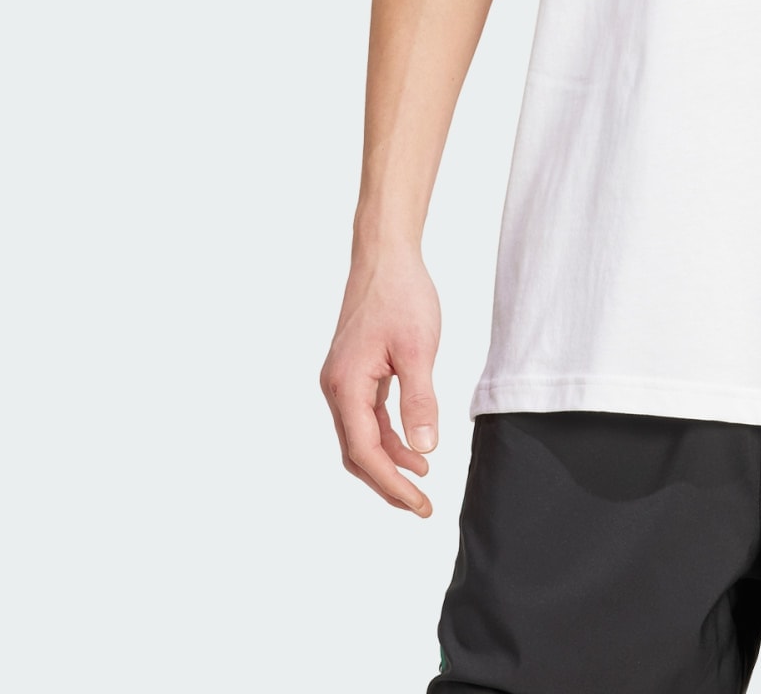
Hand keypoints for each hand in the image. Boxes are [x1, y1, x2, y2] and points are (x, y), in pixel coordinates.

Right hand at [319, 246, 441, 515]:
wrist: (385, 255)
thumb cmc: (401, 295)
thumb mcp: (418, 349)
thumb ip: (419, 402)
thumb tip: (423, 451)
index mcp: (345, 386)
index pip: (365, 452)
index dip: (392, 484)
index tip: (420, 505)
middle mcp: (336, 388)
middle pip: (357, 452)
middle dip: (387, 482)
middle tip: (420, 506)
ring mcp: (343, 380)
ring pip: (361, 436)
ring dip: (389, 460)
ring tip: (422, 479)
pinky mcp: (356, 371)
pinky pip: (367, 416)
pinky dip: (388, 435)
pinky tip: (413, 446)